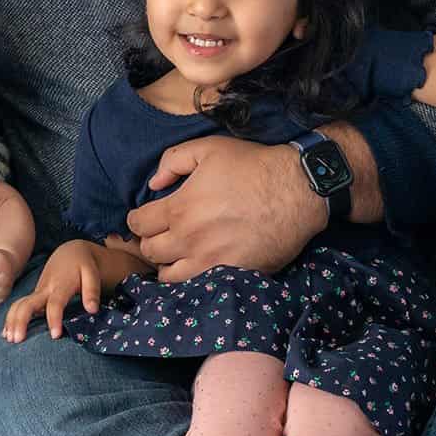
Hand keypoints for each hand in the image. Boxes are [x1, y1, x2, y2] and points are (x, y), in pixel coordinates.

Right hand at [5, 240, 104, 342]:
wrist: (70, 253)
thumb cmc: (82, 265)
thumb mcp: (92, 274)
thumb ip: (92, 291)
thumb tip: (92, 310)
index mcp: (61, 285)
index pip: (55, 303)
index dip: (54, 319)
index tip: (54, 336)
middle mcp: (45, 289)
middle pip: (28, 304)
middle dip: (20, 321)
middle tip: (17, 340)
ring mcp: (37, 292)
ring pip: (19, 305)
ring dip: (12, 321)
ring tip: (9, 339)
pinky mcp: (35, 296)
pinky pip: (19, 306)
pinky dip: (11, 318)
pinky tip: (6, 333)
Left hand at [128, 136, 323, 283]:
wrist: (298, 190)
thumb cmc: (253, 166)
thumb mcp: (208, 149)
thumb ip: (173, 161)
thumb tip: (154, 184)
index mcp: (180, 209)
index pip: (138, 224)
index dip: (137, 219)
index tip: (144, 217)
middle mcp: (189, 240)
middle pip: (149, 251)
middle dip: (150, 240)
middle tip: (161, 233)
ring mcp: (210, 262)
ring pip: (168, 276)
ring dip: (167, 263)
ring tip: (176, 252)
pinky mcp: (231, 275)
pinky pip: (197, 286)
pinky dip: (190, 278)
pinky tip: (196, 265)